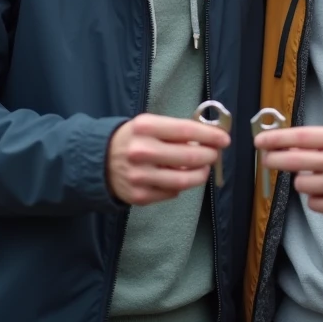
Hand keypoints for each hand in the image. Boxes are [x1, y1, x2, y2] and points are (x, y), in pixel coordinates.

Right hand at [106, 113, 229, 205]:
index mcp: (145, 127)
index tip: (224, 139)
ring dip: (200, 174)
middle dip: (209, 155)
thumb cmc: (132, 139)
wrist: (98, 161)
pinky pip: (172, 192)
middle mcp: (141, 151)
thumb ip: (175, 131)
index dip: (210, 135)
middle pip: (190, 156)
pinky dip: (180, 185)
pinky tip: (177, 177)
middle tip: (214, 155)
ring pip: (184, 179)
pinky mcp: (139, 195)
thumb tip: (209, 138)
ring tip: (203, 169)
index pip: (186, 130)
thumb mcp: (148, 126)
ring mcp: (140, 176)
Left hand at [255, 126, 322, 222]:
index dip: (276, 139)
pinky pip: (312, 203)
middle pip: (295, 161)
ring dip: (303, 182)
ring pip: (300, 185)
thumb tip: (281, 146)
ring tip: (320, 179)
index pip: (301, 137)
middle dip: (275, 160)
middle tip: (268, 159)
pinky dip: (316, 199)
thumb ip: (314, 143)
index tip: (259, 141)